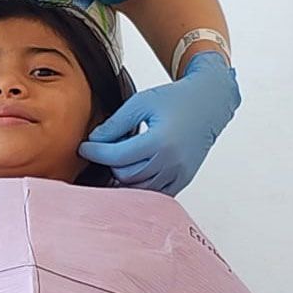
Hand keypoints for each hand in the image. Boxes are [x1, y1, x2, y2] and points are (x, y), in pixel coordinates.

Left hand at [79, 51, 239, 195]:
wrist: (209, 102)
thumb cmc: (176, 99)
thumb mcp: (141, 102)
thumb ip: (115, 123)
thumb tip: (94, 141)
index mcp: (160, 141)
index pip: (117, 157)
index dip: (95, 152)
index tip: (83, 147)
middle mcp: (171, 162)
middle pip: (125, 175)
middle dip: (109, 163)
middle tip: (105, 148)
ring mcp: (178, 174)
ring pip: (137, 188)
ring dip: (123, 176)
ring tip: (120, 157)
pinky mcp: (182, 180)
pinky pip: (154, 193)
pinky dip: (139, 185)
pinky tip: (133, 169)